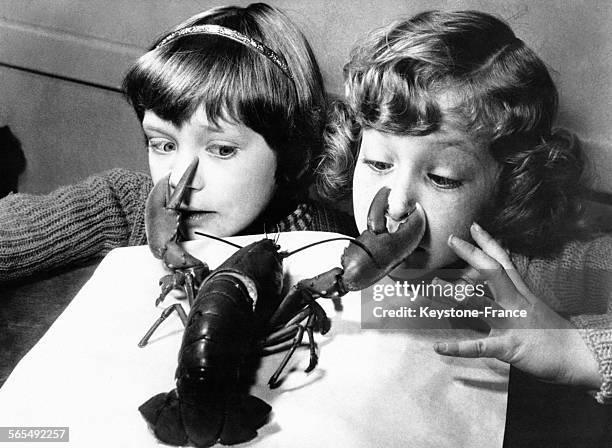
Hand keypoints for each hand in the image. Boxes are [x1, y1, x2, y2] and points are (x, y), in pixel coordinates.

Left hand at [433, 222, 601, 388]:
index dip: (489, 243)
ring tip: (430, 288)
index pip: (503, 262)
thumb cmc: (554, 335)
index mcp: (521, 294)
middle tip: (451, 239)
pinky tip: (439, 347)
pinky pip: (480, 346)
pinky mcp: (510, 346)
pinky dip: (458, 348)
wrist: (580, 357)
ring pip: (480, 304)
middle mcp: (515, 303)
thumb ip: (514, 297)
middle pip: (492, 272)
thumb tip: (497, 288)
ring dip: (453, 296)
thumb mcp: (534, 308)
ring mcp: (512, 323)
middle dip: (472, 255)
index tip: (473, 226)